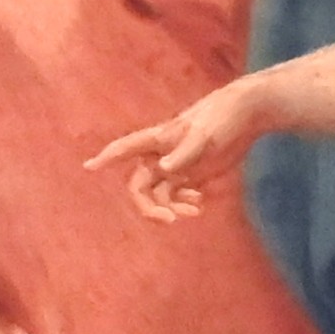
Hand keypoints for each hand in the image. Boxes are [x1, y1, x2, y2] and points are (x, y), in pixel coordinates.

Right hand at [89, 79, 273, 220]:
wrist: (246, 114)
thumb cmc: (220, 118)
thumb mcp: (203, 135)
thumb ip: (184, 153)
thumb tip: (164, 170)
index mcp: (157, 140)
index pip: (125, 149)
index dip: (106, 158)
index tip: (88, 167)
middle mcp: (160, 155)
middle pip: (140, 187)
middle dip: (149, 207)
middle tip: (169, 220)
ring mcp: (176, 166)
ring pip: (160, 196)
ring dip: (172, 208)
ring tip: (195, 210)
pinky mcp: (193, 174)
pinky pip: (178, 197)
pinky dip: (185, 204)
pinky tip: (199, 204)